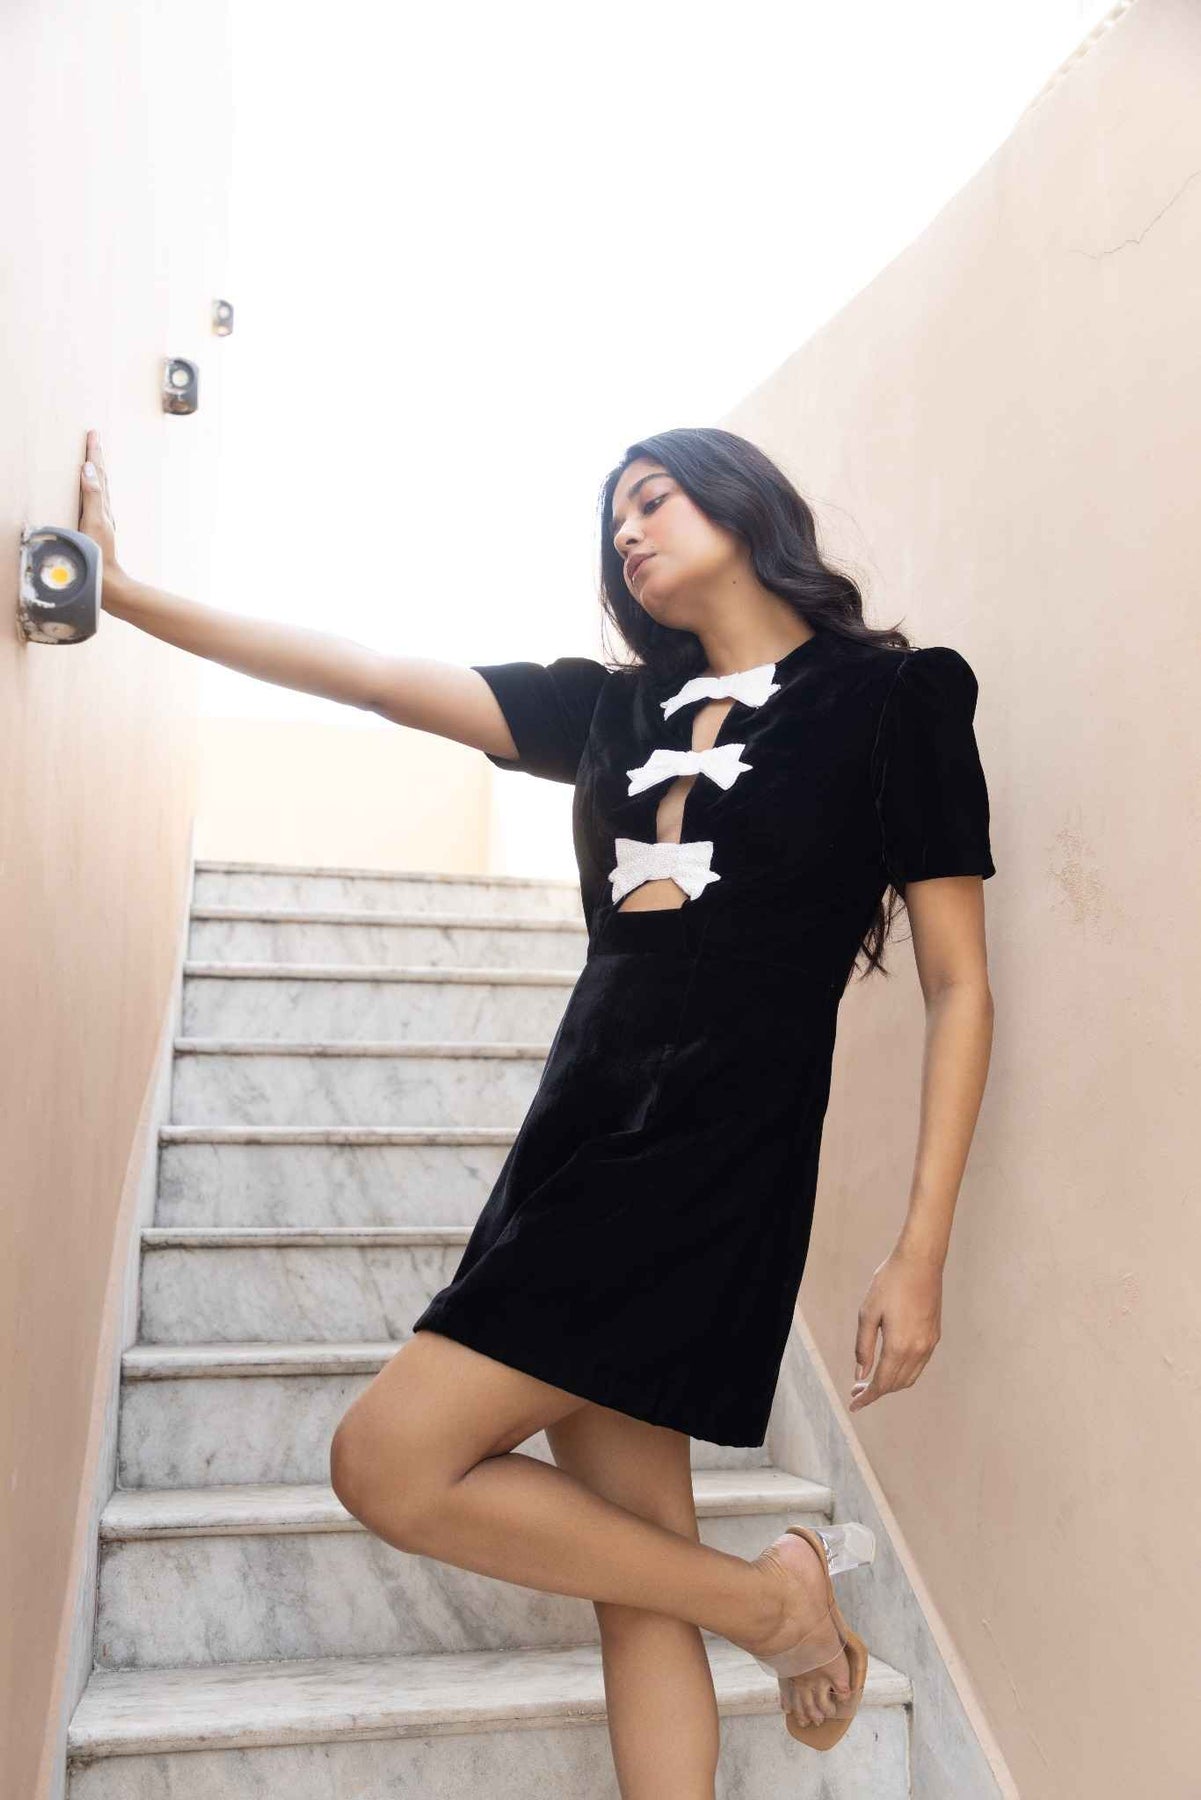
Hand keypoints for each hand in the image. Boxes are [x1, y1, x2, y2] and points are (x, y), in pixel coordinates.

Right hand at [78, 429, 121, 591]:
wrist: (107, 582)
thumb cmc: (98, 554)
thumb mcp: (94, 522)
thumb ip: (91, 495)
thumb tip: (88, 470)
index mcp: (101, 505)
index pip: (97, 473)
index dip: (94, 453)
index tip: (93, 434)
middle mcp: (103, 510)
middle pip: (100, 477)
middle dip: (96, 456)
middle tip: (94, 437)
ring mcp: (100, 520)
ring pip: (99, 489)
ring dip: (96, 471)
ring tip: (93, 457)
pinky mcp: (96, 530)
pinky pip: (94, 503)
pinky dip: (92, 489)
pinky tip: (90, 493)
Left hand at [849, 1246, 942, 1412]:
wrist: (920, 1263)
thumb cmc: (890, 1283)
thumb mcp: (868, 1313)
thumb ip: (864, 1346)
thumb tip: (861, 1373)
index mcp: (899, 1346)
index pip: (882, 1383)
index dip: (867, 1396)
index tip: (854, 1404)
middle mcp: (918, 1350)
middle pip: (896, 1384)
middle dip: (876, 1392)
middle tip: (856, 1390)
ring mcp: (929, 1344)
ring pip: (910, 1377)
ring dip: (891, 1384)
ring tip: (870, 1381)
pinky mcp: (934, 1336)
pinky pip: (919, 1365)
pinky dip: (904, 1373)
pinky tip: (890, 1365)